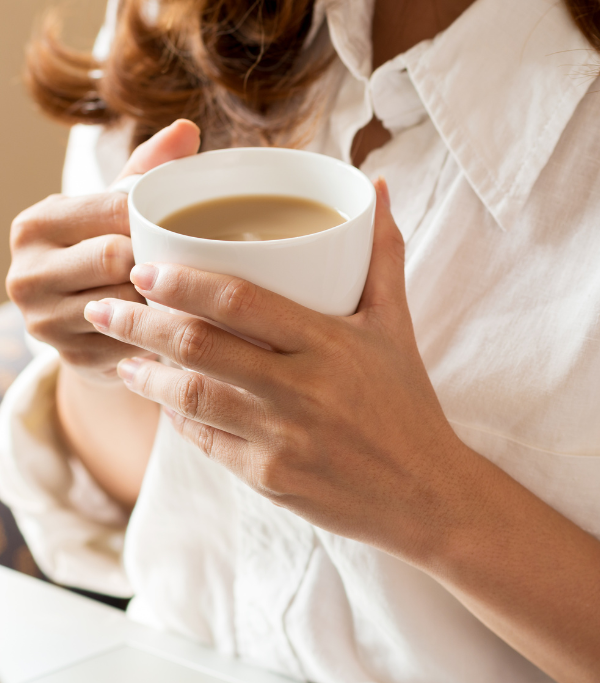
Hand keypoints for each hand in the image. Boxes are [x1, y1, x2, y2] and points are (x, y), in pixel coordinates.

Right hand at [7, 119, 200, 380]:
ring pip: (126, 304)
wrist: (84, 326)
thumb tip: (187, 129)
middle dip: (157, 260)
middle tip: (194, 259)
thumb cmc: (105, 252)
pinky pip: (132, 342)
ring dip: (162, 299)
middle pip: (114, 259)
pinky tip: (180, 324)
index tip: (188, 222)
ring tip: (191, 291)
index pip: (110, 211)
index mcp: (36, 225)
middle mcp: (28, 274)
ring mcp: (45, 322)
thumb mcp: (114, 209)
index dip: (155, 218)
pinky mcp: (72, 359)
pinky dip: (160, 333)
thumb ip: (146, 169)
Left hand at [83, 181, 467, 555]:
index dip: (182, 282)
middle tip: (104, 306)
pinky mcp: (268, 479)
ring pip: (190, 398)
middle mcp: (301, 389)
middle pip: (198, 347)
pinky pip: (205, 442)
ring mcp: (280, 438)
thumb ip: (382, 255)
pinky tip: (162, 404)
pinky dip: (176, 419)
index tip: (144, 269)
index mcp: (329, 343)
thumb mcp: (397, 325)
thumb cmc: (407, 404)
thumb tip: (374, 189)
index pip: (240, 301)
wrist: (426, 494)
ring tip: (120, 356)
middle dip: (139, 323)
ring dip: (144, 375)